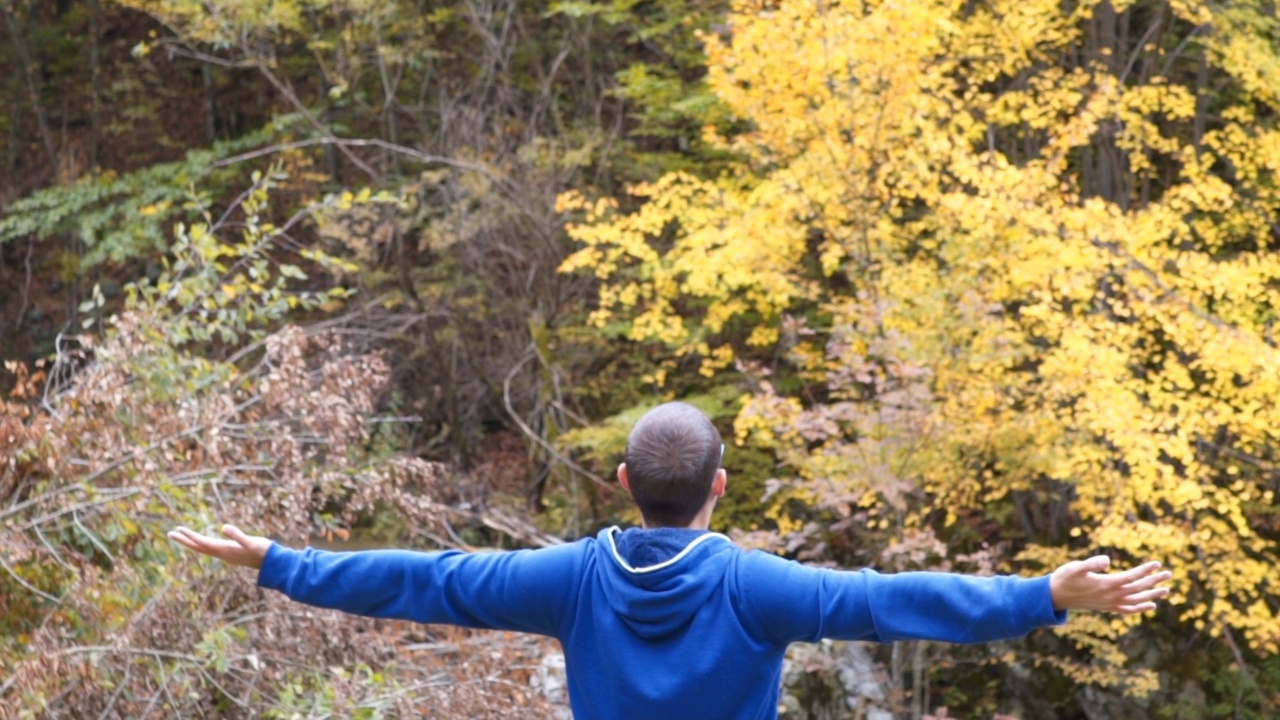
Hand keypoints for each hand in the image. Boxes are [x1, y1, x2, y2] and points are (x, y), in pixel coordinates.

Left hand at [168, 524, 270, 568]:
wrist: (272, 565)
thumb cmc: (263, 552)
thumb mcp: (251, 541)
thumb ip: (238, 535)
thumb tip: (223, 527)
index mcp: (225, 550)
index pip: (203, 543)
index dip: (190, 537)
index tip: (178, 530)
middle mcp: (223, 554)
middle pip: (199, 547)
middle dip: (185, 540)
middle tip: (170, 534)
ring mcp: (226, 555)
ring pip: (204, 549)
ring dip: (192, 543)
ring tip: (182, 536)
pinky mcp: (231, 554)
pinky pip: (212, 550)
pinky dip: (203, 545)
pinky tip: (203, 543)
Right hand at [1050, 556, 1171, 613]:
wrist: (1056, 596)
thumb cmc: (1065, 578)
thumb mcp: (1075, 567)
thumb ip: (1091, 563)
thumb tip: (1107, 560)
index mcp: (1106, 584)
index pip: (1131, 577)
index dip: (1144, 571)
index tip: (1157, 564)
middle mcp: (1111, 596)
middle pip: (1138, 588)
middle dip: (1154, 581)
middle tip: (1169, 574)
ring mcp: (1110, 603)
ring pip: (1136, 601)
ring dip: (1152, 595)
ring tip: (1166, 590)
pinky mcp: (1107, 607)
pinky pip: (1128, 610)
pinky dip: (1141, 609)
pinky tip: (1151, 606)